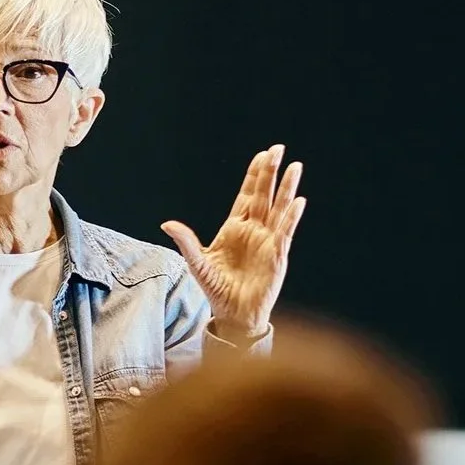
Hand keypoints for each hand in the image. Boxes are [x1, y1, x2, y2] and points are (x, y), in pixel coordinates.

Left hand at [160, 145, 305, 335]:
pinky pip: (285, 233)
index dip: (253, 176)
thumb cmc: (217, 290)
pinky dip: (291, 218)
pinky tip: (297, 202)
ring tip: (295, 167)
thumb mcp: (198, 264)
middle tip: (278, 149)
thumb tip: (167, 223)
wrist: (233, 315)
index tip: (260, 156)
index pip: (246, 196)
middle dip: (270, 172)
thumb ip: (186, 242)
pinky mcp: (277, 256)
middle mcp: (254, 230)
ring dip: (286, 188)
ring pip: (279, 209)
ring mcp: (267, 241)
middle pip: (264, 195)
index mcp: (235, 228)